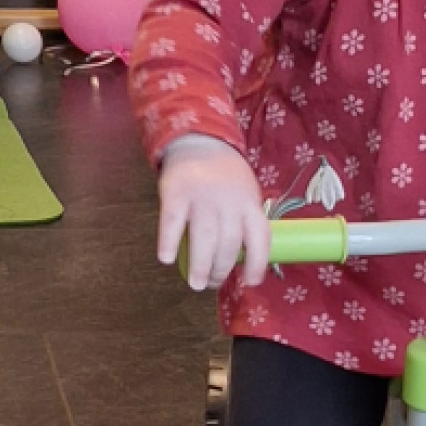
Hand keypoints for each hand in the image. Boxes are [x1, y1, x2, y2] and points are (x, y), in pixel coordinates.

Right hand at [157, 136, 270, 290]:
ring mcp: (202, 197)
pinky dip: (168, 241)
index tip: (251, 281)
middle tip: (212, 284)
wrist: (200, 141)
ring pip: (204, 237)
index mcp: (250, 204)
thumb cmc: (226, 177)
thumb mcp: (247, 194)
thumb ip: (246, 222)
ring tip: (196, 284)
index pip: (260, 237)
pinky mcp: (176, 192)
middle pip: (229, 243)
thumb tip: (246, 261)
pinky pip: (172, 221)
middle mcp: (229, 201)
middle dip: (221, 269)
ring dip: (200, 264)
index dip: (258, 263)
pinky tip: (166, 259)